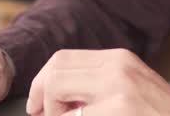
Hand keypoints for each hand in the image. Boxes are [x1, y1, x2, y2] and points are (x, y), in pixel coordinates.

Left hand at [26, 49, 169, 115]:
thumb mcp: (130, 89)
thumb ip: (97, 85)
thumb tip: (54, 98)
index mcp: (118, 59)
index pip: (62, 59)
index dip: (42, 84)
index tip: (39, 106)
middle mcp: (117, 67)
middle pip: (55, 71)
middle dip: (42, 99)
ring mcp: (118, 89)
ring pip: (57, 91)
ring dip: (55, 114)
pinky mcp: (119, 109)